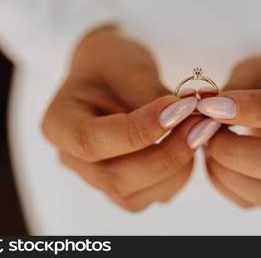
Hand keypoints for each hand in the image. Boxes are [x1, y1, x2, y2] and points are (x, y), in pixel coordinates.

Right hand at [42, 27, 200, 211]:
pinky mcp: (125, 185)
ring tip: (199, 130)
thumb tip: (189, 118)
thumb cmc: (115, 64)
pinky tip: (190, 144)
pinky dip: (178, 176)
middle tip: (201, 124)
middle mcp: (72, 159)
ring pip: (135, 195)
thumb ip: (153, 97)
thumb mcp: (129, 67)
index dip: (138, 131)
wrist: (113, 73)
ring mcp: (98, 176)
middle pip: (114, 177)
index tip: (179, 109)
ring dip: (176, 168)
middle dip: (166, 154)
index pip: (90, 142)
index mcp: (59, 125)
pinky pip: (152, 195)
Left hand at [199, 50, 260, 213]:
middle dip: (239, 151)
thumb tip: (205, 108)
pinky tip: (215, 157)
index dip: (260, 110)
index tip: (215, 105)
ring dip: (230, 172)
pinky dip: (223, 182)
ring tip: (208, 143)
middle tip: (206, 129)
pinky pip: (254, 203)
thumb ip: (237, 86)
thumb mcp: (260, 68)